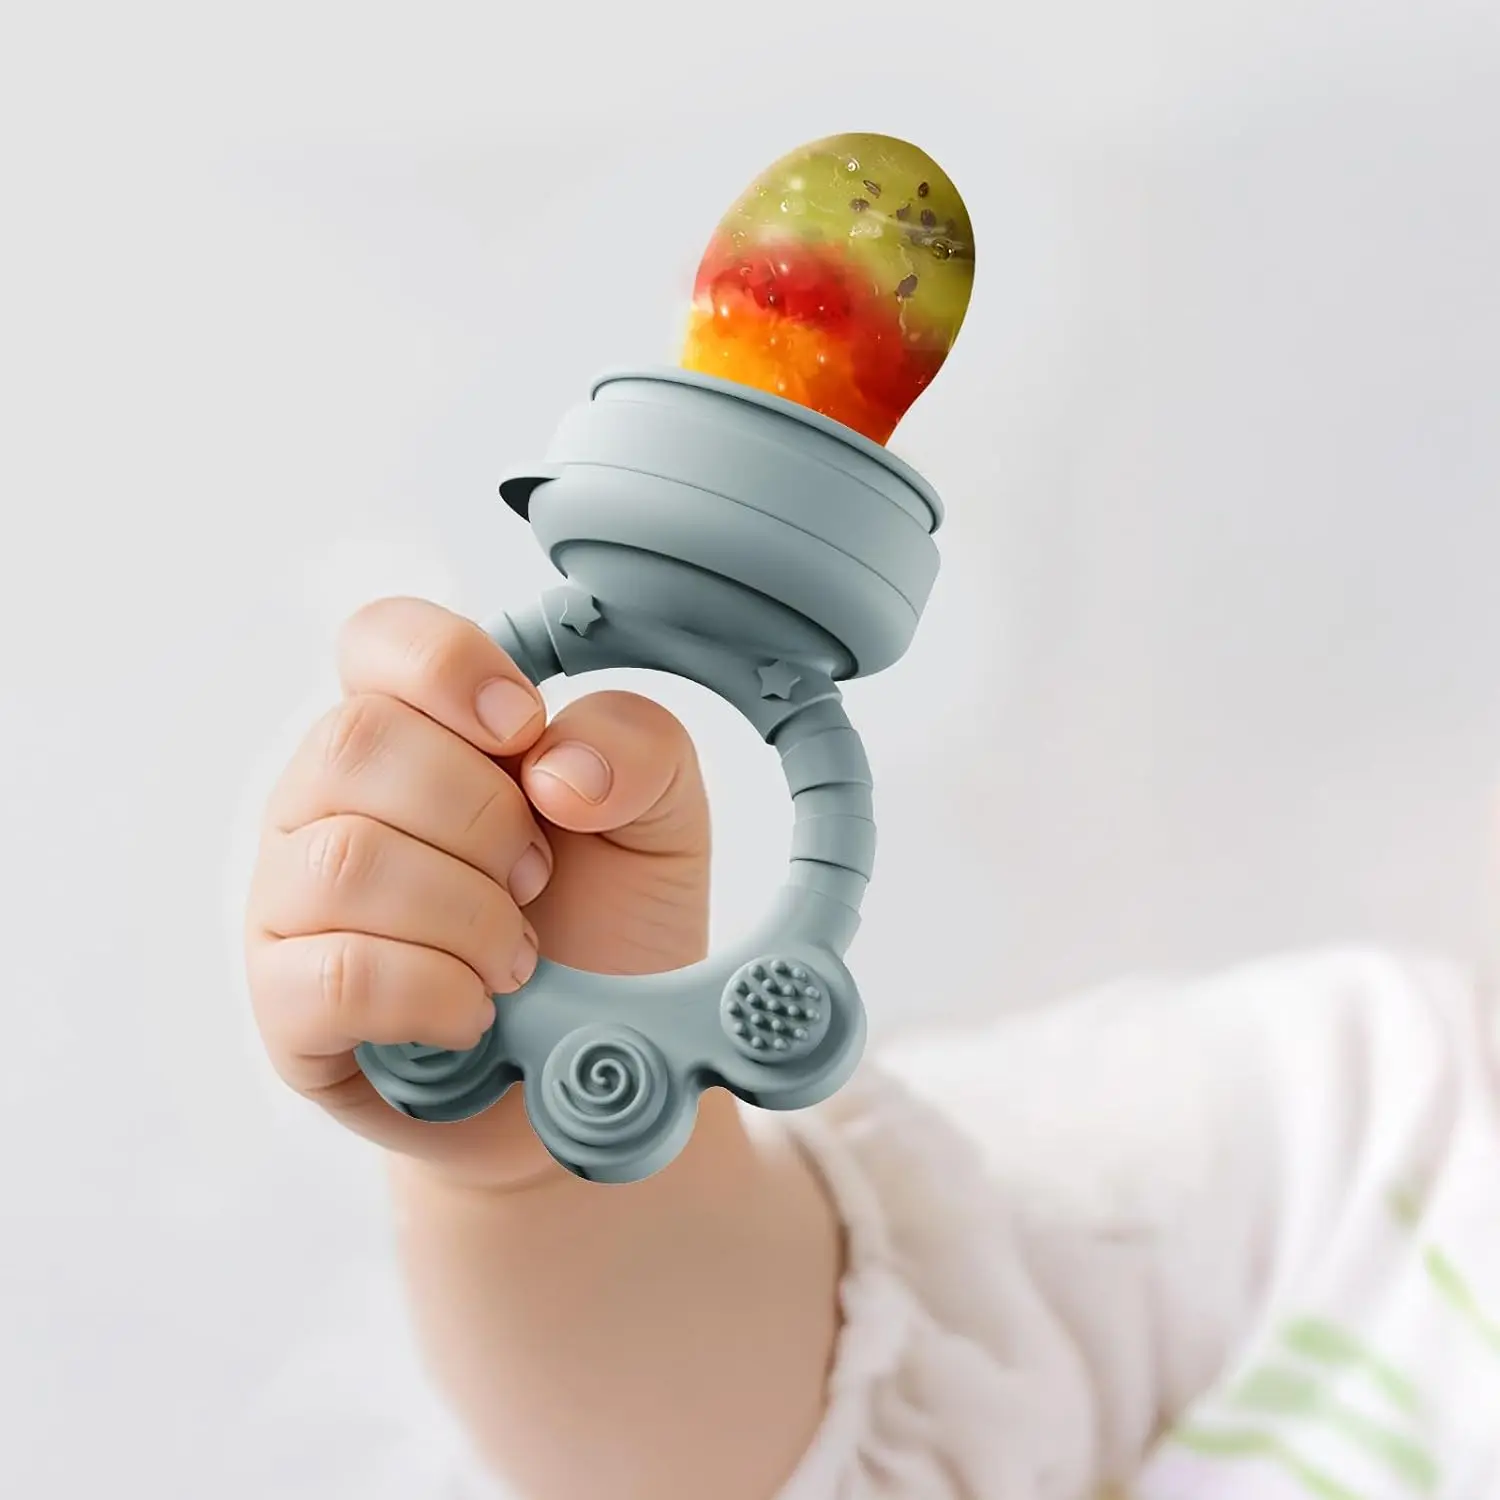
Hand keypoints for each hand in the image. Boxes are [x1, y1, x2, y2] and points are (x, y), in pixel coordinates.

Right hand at [244, 596, 710, 1189]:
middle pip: (357, 744)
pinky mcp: (288, 1007)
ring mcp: (294, 901)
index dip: (447, 667)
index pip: (377, 639)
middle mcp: (332, 801)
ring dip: (464, 912)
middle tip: (538, 876)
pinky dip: (430, 992)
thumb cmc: (608, 932)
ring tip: (519, 958)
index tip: (525, 733)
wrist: (592, 1075)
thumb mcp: (661, 822)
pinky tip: (477, 1014)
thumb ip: (639, 749)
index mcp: (415, 734)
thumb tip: (556, 766)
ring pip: (343, 860)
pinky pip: (332, 973)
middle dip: (481, 817)